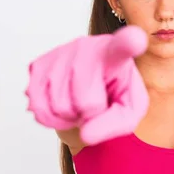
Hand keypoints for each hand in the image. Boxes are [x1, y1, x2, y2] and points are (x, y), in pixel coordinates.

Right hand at [25, 25, 149, 145]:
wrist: (89, 88)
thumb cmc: (114, 95)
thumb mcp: (129, 112)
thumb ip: (115, 124)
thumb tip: (86, 134)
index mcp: (116, 55)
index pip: (123, 46)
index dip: (128, 43)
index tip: (135, 38)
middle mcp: (86, 47)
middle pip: (85, 101)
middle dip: (90, 113)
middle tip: (95, 102)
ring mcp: (60, 54)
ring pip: (59, 106)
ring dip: (70, 116)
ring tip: (78, 101)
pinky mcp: (38, 65)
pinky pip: (39, 108)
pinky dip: (51, 118)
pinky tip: (62, 104)